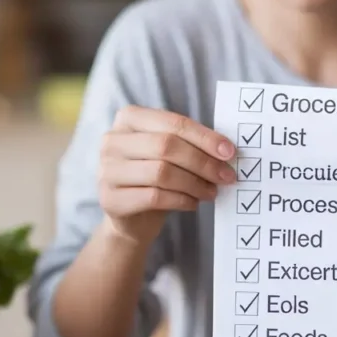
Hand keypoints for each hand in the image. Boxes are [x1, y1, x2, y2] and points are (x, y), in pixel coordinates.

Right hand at [98, 106, 236, 241]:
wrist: (131, 218)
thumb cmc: (156, 178)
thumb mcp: (171, 155)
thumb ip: (191, 145)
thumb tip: (226, 149)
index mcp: (129, 118)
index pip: (173, 123)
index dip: (204, 137)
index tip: (230, 152)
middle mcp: (112, 140)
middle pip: (166, 146)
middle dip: (203, 162)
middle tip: (227, 176)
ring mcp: (106, 170)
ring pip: (161, 173)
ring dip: (195, 184)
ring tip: (212, 192)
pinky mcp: (110, 199)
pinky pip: (154, 197)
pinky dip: (181, 200)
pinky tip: (193, 203)